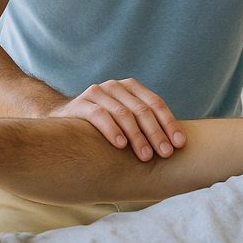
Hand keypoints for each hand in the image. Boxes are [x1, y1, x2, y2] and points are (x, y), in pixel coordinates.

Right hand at [49, 79, 185, 161]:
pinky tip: (120, 146)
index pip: (156, 104)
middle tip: (165, 154)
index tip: (180, 144)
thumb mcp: (125, 121)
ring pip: (123, 113)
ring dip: (137, 136)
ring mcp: (97, 93)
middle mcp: (116, 86)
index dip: (169, 124)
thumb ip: (144, 125)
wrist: (62, 120)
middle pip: (142, 110)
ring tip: (146, 156)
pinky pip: (99, 115)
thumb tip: (177, 146)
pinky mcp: (80, 104)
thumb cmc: (102, 126)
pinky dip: (112, 130)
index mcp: (131, 88)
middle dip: (156, 133)